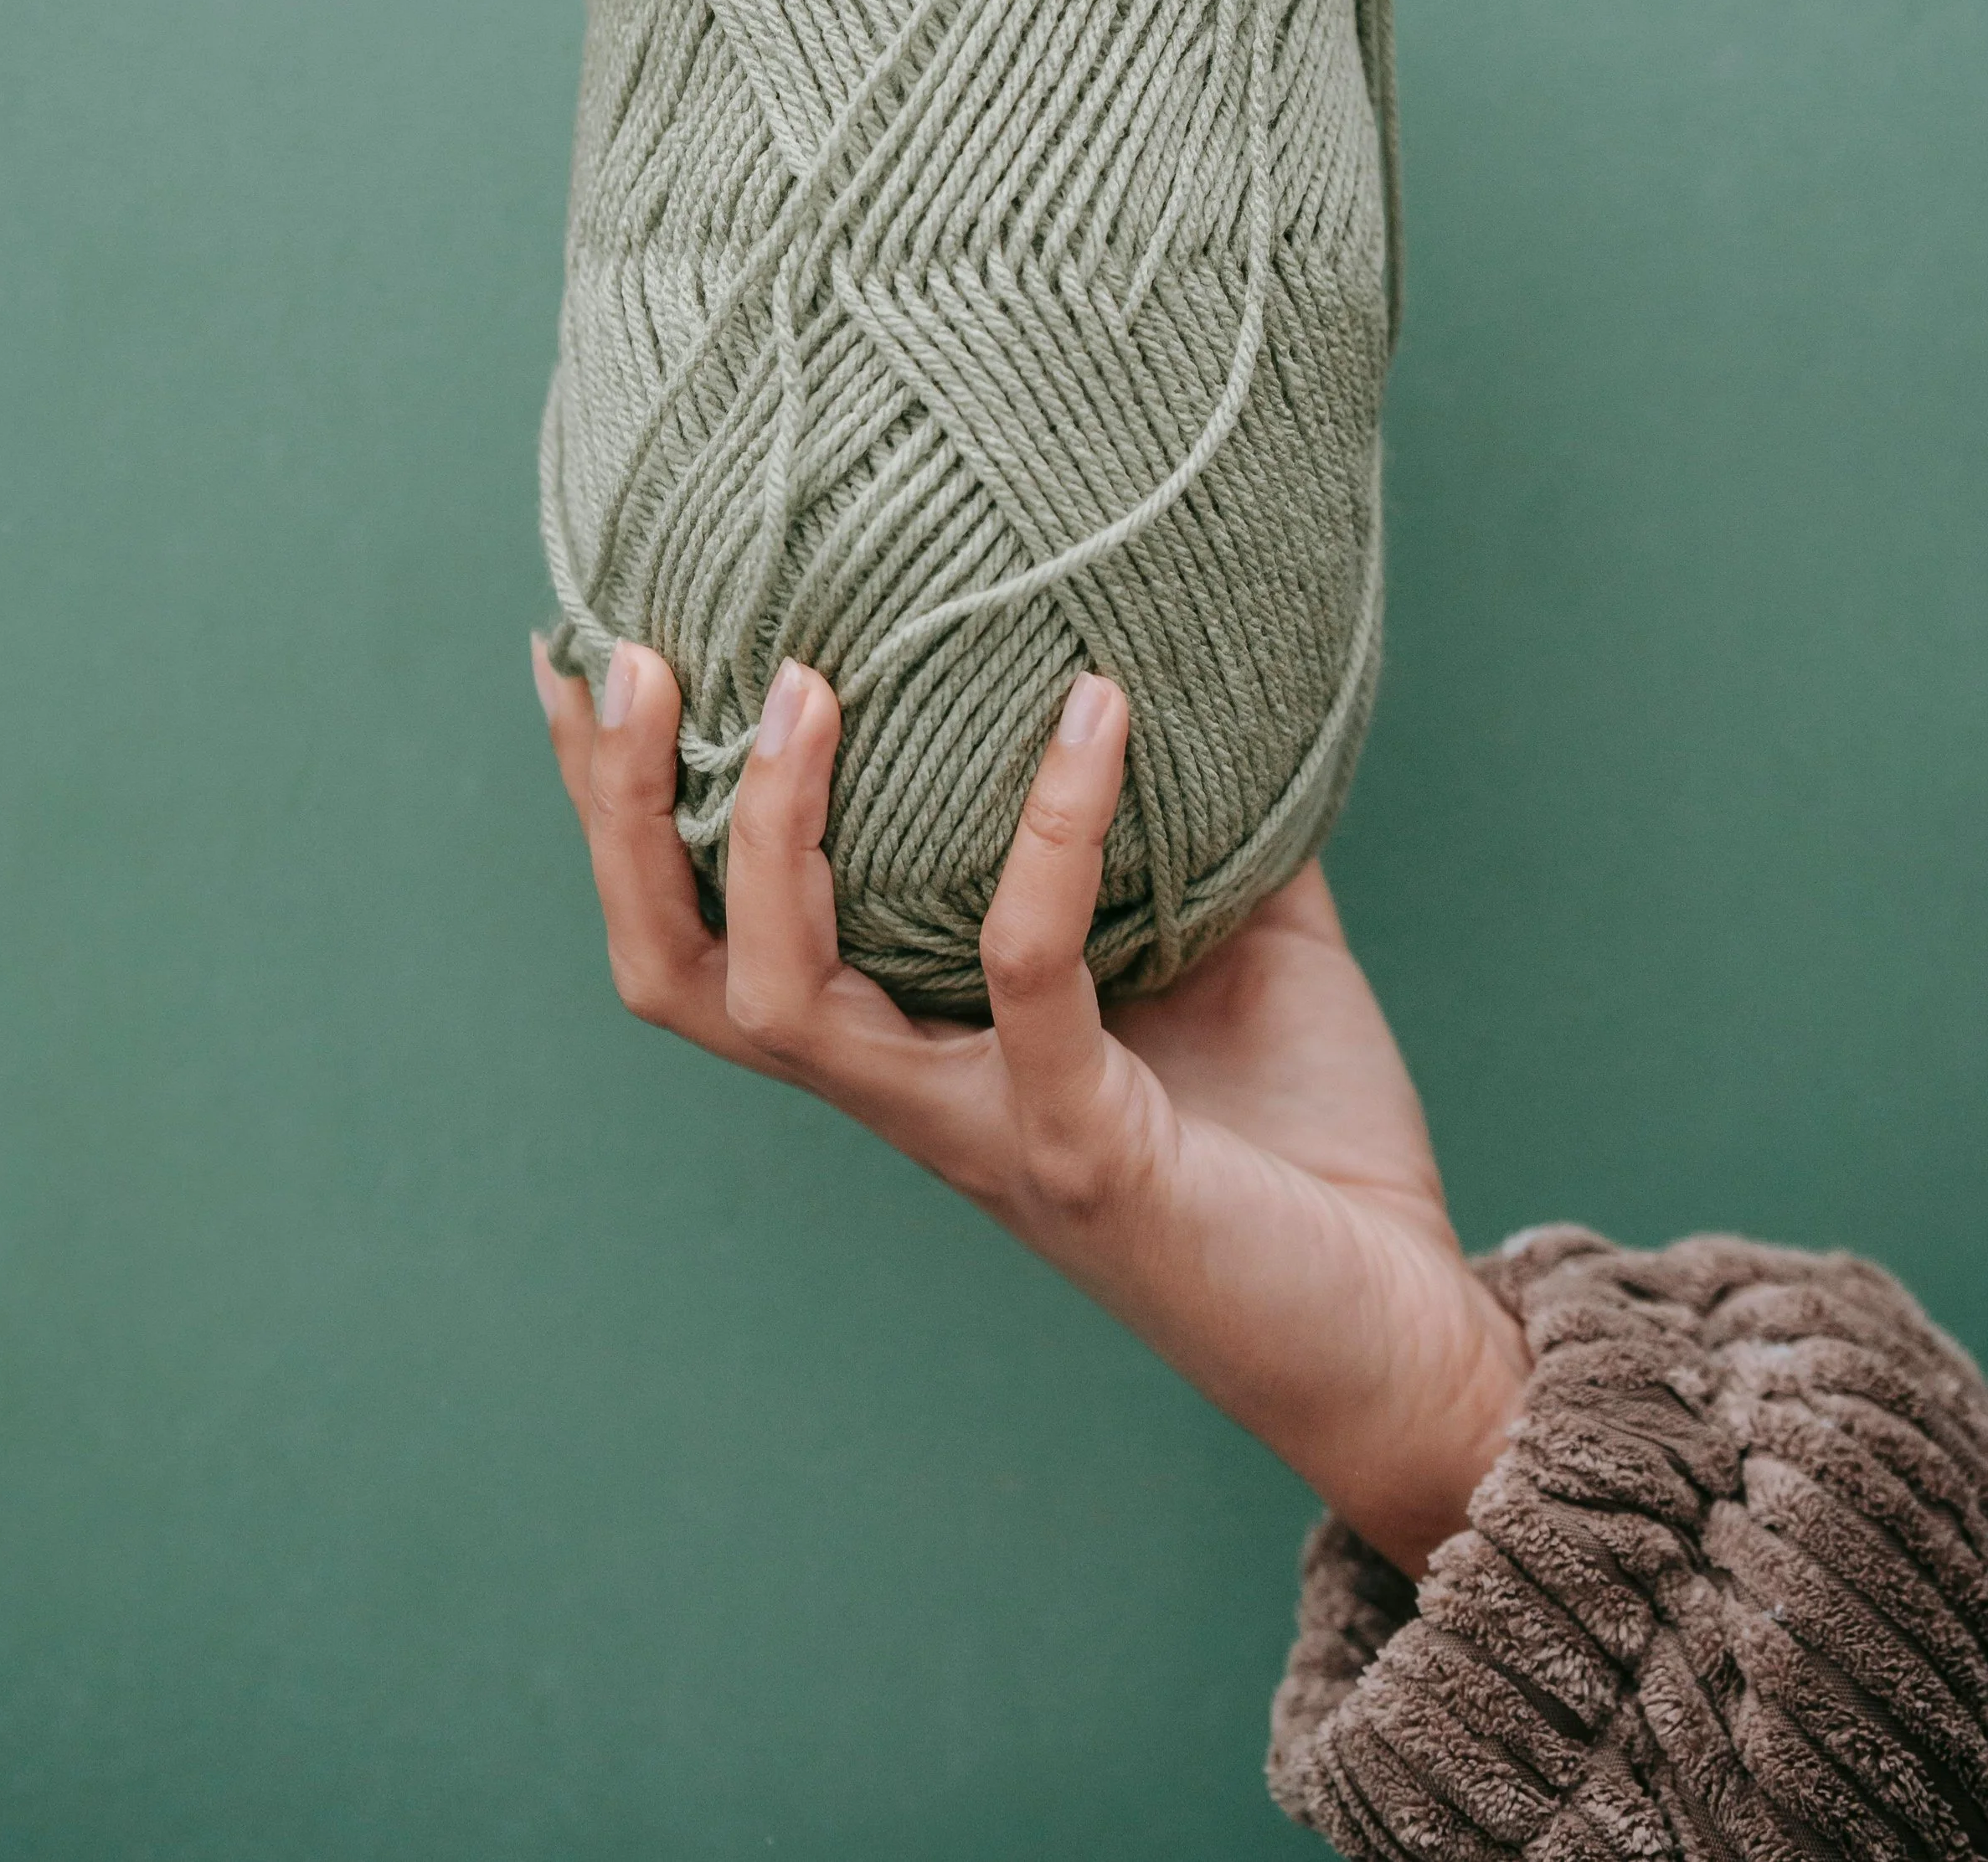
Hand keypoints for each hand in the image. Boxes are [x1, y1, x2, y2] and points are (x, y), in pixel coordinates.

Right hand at [532, 637, 1527, 1578]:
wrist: (1408, 1340)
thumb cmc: (1303, 1146)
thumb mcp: (1234, 942)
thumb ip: (1191, 818)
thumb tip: (1198, 648)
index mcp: (906, 1043)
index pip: (702, 928)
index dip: (618, 809)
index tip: (579, 654)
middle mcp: (905, 1092)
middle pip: (678, 970)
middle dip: (624, 816)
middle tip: (627, 653)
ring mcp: (979, 1128)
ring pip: (780, 997)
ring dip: (768, 830)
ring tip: (802, 680)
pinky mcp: (1080, 1151)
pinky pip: (1026, 969)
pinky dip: (1051, 833)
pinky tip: (1097, 714)